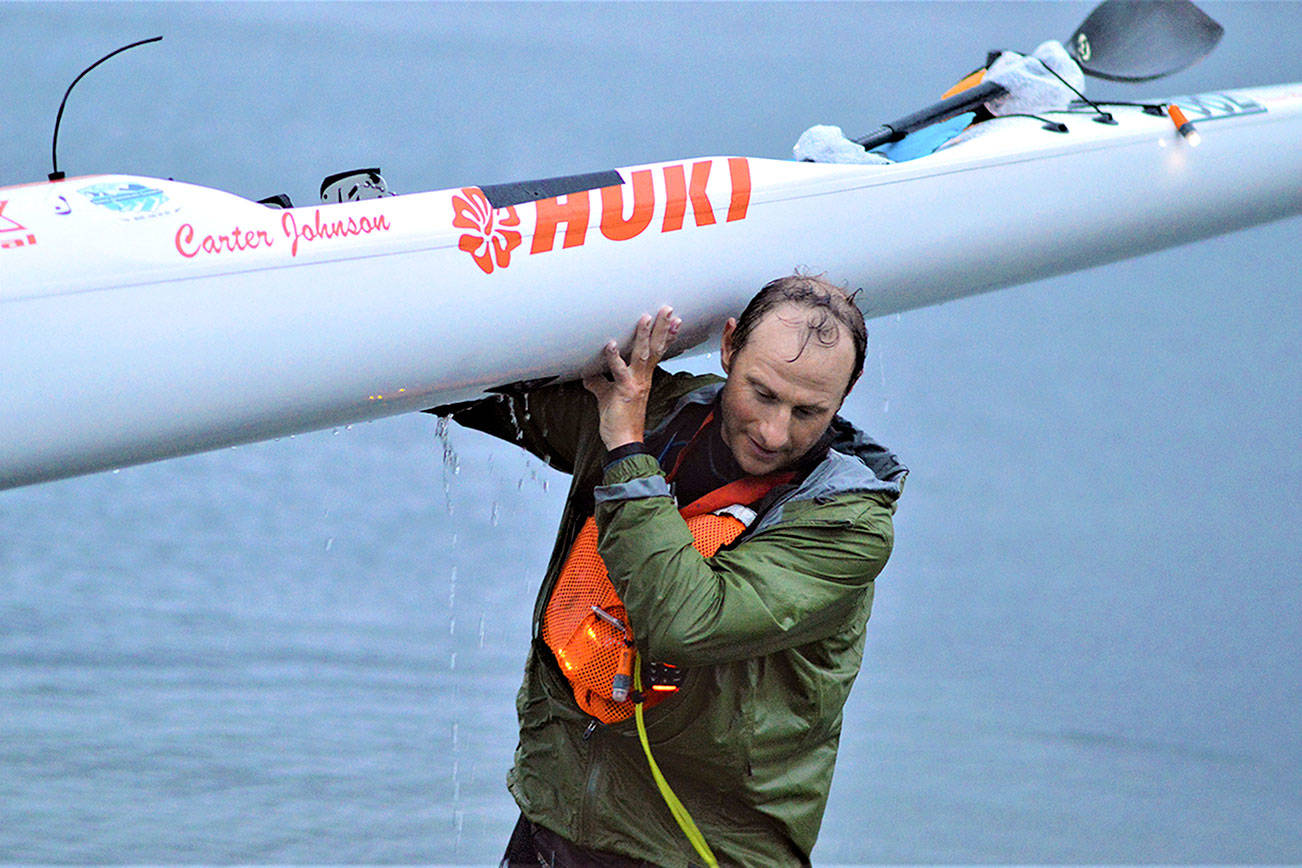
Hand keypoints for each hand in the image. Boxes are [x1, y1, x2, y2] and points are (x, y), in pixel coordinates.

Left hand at [583, 306, 681, 449]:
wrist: (623, 442)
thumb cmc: (620, 422)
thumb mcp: (607, 397)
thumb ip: (600, 383)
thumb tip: (589, 373)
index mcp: (643, 378)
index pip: (656, 352)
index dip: (665, 336)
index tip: (673, 321)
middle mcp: (643, 378)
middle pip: (655, 348)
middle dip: (662, 328)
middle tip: (667, 309)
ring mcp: (635, 384)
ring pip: (643, 355)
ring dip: (645, 335)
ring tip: (647, 318)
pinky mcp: (624, 391)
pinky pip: (619, 371)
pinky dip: (614, 357)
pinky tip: (611, 345)